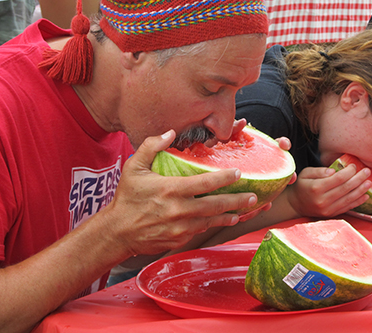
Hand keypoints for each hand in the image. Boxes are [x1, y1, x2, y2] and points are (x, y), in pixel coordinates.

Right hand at [106, 130, 257, 256]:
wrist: (117, 232)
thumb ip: (152, 147)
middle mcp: (179, 210)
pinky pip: (202, 230)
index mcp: (170, 190)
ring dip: (231, 215)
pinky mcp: (180, 239)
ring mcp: (181, 228)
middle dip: (237, 201)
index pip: (204, 183)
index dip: (224, 178)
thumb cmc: (126, 198)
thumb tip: (170, 132)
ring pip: (212, 221)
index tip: (239, 173)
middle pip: (215, 205)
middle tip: (254, 196)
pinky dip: (216, 225)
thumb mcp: (134, 167)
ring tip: (246, 210)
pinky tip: (226, 219)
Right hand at [286, 164, 370, 217]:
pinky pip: (347, 208)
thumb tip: (333, 171)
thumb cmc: (302, 186)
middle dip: (358, 179)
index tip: (354, 166)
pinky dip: (358, 202)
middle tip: (367, 171)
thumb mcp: (305, 173)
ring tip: (369, 182)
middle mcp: (323, 200)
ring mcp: (328, 209)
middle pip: (345, 188)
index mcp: (316, 188)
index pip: (338, 179)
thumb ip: (319, 171)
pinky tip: (365, 196)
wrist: (296, 204)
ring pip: (349, 199)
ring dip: (361, 190)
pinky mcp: (331, 215)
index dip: (348, 172)